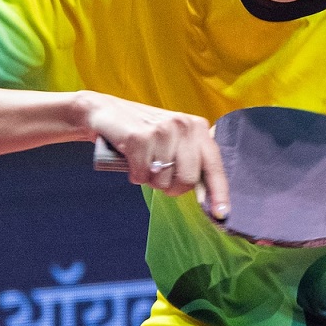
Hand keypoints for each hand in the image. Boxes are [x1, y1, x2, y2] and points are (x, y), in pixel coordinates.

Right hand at [79, 92, 228, 219]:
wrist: (104, 111)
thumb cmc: (142, 131)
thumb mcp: (172, 139)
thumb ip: (190, 160)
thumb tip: (205, 194)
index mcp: (197, 127)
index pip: (214, 165)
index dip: (219, 192)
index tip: (221, 214)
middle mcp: (183, 126)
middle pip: (188, 179)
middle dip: (172, 188)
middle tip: (159, 178)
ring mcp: (162, 131)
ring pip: (162, 180)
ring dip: (149, 179)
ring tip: (142, 161)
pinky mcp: (139, 137)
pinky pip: (141, 175)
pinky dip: (134, 175)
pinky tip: (130, 160)